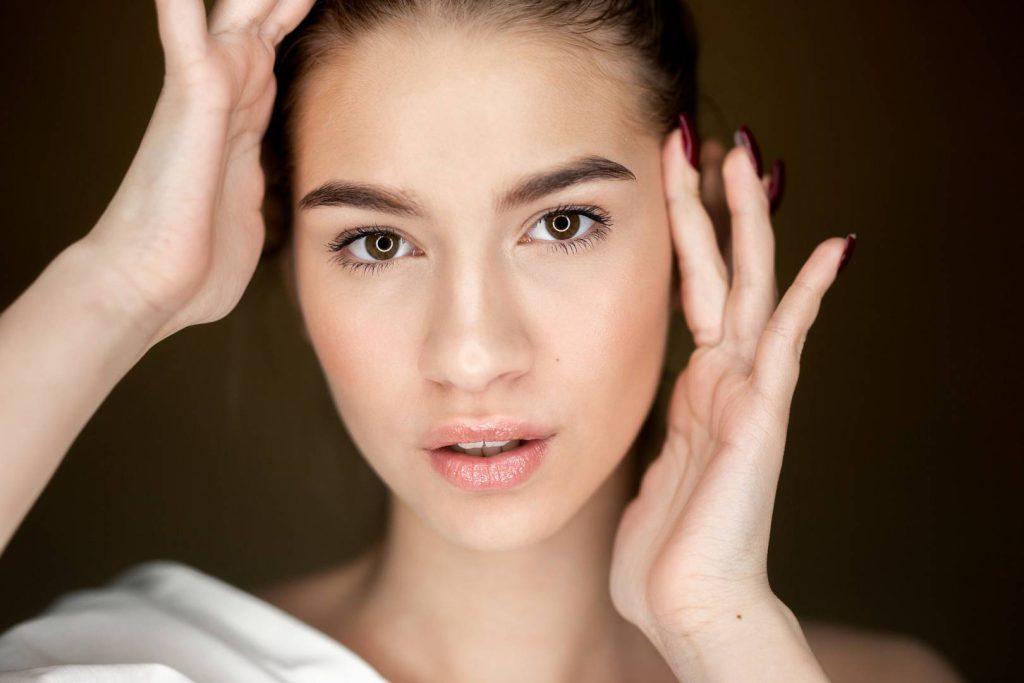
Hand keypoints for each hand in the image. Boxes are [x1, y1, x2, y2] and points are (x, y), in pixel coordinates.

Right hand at [81, 0, 314, 345]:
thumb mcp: (252, 214)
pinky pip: (188, 35)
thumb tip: (274, 194)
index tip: (339, 7)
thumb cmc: (199, 261)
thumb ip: (263, 188)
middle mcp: (228, 95)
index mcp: (247, 119)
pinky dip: (183, 6)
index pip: (280, 51)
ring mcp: (209, 93)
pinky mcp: (193, 99)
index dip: (301, 18)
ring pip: (241, 12)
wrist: (155, 287)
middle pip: (266, 19)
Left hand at [609, 122, 852, 677]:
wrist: (687, 607)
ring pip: (751, 289)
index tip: (668, 179)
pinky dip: (806, 296)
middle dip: (710, 206)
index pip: (691, 294)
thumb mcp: (647, 472)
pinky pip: (787, 343)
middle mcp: (725, 381)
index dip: (682, 236)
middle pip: (722, 273)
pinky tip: (829, 249)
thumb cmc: (661, 555)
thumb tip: (647, 415)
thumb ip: (654, 434)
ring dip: (745, 222)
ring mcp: (748, 395)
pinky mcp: (762, 416)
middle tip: (702, 138)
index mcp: (692, 392)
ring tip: (744, 155)